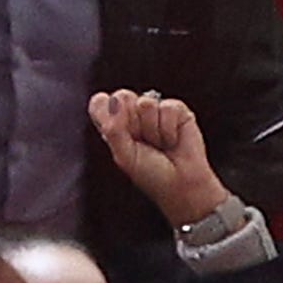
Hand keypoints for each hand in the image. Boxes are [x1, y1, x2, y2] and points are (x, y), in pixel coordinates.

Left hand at [88, 88, 232, 229]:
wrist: (182, 185)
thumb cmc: (152, 174)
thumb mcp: (123, 155)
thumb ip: (113, 128)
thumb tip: (115, 99)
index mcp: (114, 123)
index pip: (100, 101)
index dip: (109, 115)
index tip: (121, 137)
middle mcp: (134, 113)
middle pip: (122, 96)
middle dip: (132, 124)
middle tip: (143, 143)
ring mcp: (155, 109)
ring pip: (145, 103)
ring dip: (153, 130)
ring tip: (160, 144)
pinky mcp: (176, 110)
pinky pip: (167, 107)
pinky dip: (169, 129)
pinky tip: (173, 140)